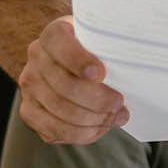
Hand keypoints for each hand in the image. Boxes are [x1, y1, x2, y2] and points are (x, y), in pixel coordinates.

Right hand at [15, 15, 128, 144]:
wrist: (74, 63)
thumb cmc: (98, 52)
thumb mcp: (105, 42)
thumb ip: (114, 50)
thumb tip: (138, 68)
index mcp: (55, 34)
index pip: (60, 43)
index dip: (78, 60)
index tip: (101, 74)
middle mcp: (37, 57)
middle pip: (65, 86)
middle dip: (98, 100)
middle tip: (120, 103)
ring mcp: (30, 85)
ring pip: (62, 111)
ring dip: (94, 119)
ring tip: (115, 117)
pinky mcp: (30, 111)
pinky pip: (55, 130)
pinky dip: (82, 133)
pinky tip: (100, 127)